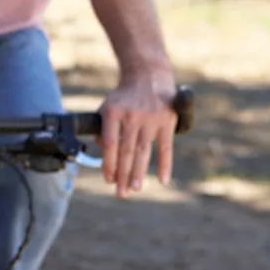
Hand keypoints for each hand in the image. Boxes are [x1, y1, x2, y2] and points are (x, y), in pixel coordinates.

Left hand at [99, 79, 176, 198]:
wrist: (148, 75)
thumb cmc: (124, 97)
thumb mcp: (108, 107)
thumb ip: (103, 128)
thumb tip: (101, 148)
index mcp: (113, 113)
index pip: (110, 144)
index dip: (109, 164)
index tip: (108, 180)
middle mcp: (131, 117)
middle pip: (126, 152)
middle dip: (123, 175)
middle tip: (121, 193)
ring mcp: (151, 119)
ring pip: (143, 152)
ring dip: (139, 173)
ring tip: (135, 189)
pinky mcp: (167, 121)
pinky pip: (166, 147)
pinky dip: (165, 164)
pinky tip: (162, 180)